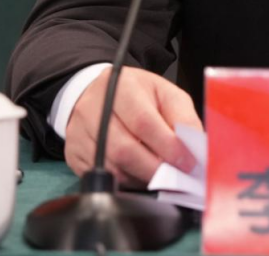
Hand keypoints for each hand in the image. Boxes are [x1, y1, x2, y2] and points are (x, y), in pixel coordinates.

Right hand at [65, 67, 202, 186]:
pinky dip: (126, 182)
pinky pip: (103, 177)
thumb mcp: (164, 93)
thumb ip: (182, 117)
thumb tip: (195, 147)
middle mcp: (94, 109)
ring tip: (161, 175)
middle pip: (125, 150)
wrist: (98, 94)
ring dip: (142, 177)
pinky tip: (139, 175)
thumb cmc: (137, 94)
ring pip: (113, 168)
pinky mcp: (74, 154)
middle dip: (156, 168)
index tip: (187, 161)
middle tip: (176, 176)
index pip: (144, 122)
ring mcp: (79, 133)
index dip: (168, 145)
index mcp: (121, 87)